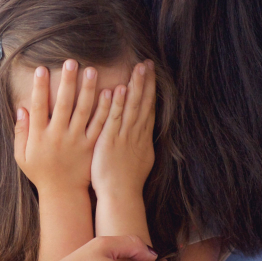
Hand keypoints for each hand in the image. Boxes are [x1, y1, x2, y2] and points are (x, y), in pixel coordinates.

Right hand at [14, 61, 110, 195]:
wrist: (62, 194)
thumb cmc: (40, 172)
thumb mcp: (22, 156)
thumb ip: (20, 132)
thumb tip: (21, 109)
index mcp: (39, 136)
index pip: (38, 107)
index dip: (39, 88)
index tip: (41, 69)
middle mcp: (58, 136)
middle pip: (63, 104)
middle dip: (67, 82)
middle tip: (71, 62)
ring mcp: (76, 141)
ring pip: (84, 111)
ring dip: (88, 90)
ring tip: (91, 70)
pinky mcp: (91, 146)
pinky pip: (99, 125)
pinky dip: (104, 109)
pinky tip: (109, 93)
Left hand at [91, 60, 155, 197]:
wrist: (120, 197)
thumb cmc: (126, 183)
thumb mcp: (140, 161)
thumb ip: (140, 145)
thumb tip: (144, 135)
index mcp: (143, 139)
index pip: (148, 109)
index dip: (150, 90)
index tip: (151, 73)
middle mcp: (137, 135)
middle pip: (144, 104)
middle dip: (146, 83)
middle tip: (147, 63)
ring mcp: (125, 138)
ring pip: (133, 108)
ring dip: (136, 87)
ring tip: (138, 68)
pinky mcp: (111, 142)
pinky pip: (115, 119)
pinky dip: (119, 104)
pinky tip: (120, 89)